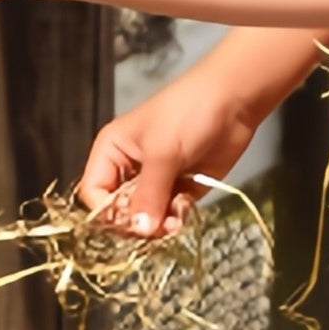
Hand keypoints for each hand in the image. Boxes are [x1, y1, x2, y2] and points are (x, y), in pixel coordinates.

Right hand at [78, 59, 271, 237]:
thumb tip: (139, 230)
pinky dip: (177, 218)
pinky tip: (187, 207)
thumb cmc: (188, 112)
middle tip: (158, 225)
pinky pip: (170, 215)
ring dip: (160, 224)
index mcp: (112, 151)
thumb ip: (149, 194)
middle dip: (138, 221)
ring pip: (146, 217)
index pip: (94, 193)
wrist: (234, 99)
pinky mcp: (182, 187)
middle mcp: (129, 168)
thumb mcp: (162, 152)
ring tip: (176, 218)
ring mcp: (157, 180)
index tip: (131, 222)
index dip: (108, 212)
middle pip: (120, 211)